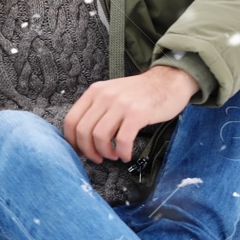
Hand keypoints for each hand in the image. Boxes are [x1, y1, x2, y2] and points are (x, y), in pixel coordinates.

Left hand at [63, 66, 199, 163]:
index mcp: (94, 92)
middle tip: (98, 158)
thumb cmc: (140, 92)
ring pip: (99, 136)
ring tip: (113, 156)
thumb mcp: (111, 93)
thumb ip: (97, 109)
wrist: (168, 80)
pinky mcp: (138, 113)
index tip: (79, 151)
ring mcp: (120, 104)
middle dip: (88, 151)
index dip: (72, 141)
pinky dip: (122, 152)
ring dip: (104, 153)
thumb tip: (82, 136)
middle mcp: (104, 96)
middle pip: (83, 131)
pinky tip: (126, 155)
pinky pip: (123, 139)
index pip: (71, 119)